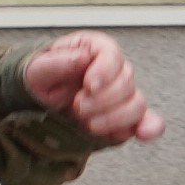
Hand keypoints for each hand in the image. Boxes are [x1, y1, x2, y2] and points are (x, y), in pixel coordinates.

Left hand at [18, 30, 164, 149]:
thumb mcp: (36, 69)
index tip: (89, 85)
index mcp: (93, 50)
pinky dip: (149, 128)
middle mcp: (112, 71)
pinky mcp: (124, 120)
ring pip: (137, 104)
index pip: (112, 55)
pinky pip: (147, 122)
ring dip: (114, 118)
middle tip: (77, 107)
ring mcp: (120, 97)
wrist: (35, 108)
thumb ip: (56, 62)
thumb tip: (83, 58)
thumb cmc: (37, 81)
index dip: (105, 71)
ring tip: (88, 124)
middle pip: (127, 82)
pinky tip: (143, 134)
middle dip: (102, 100)